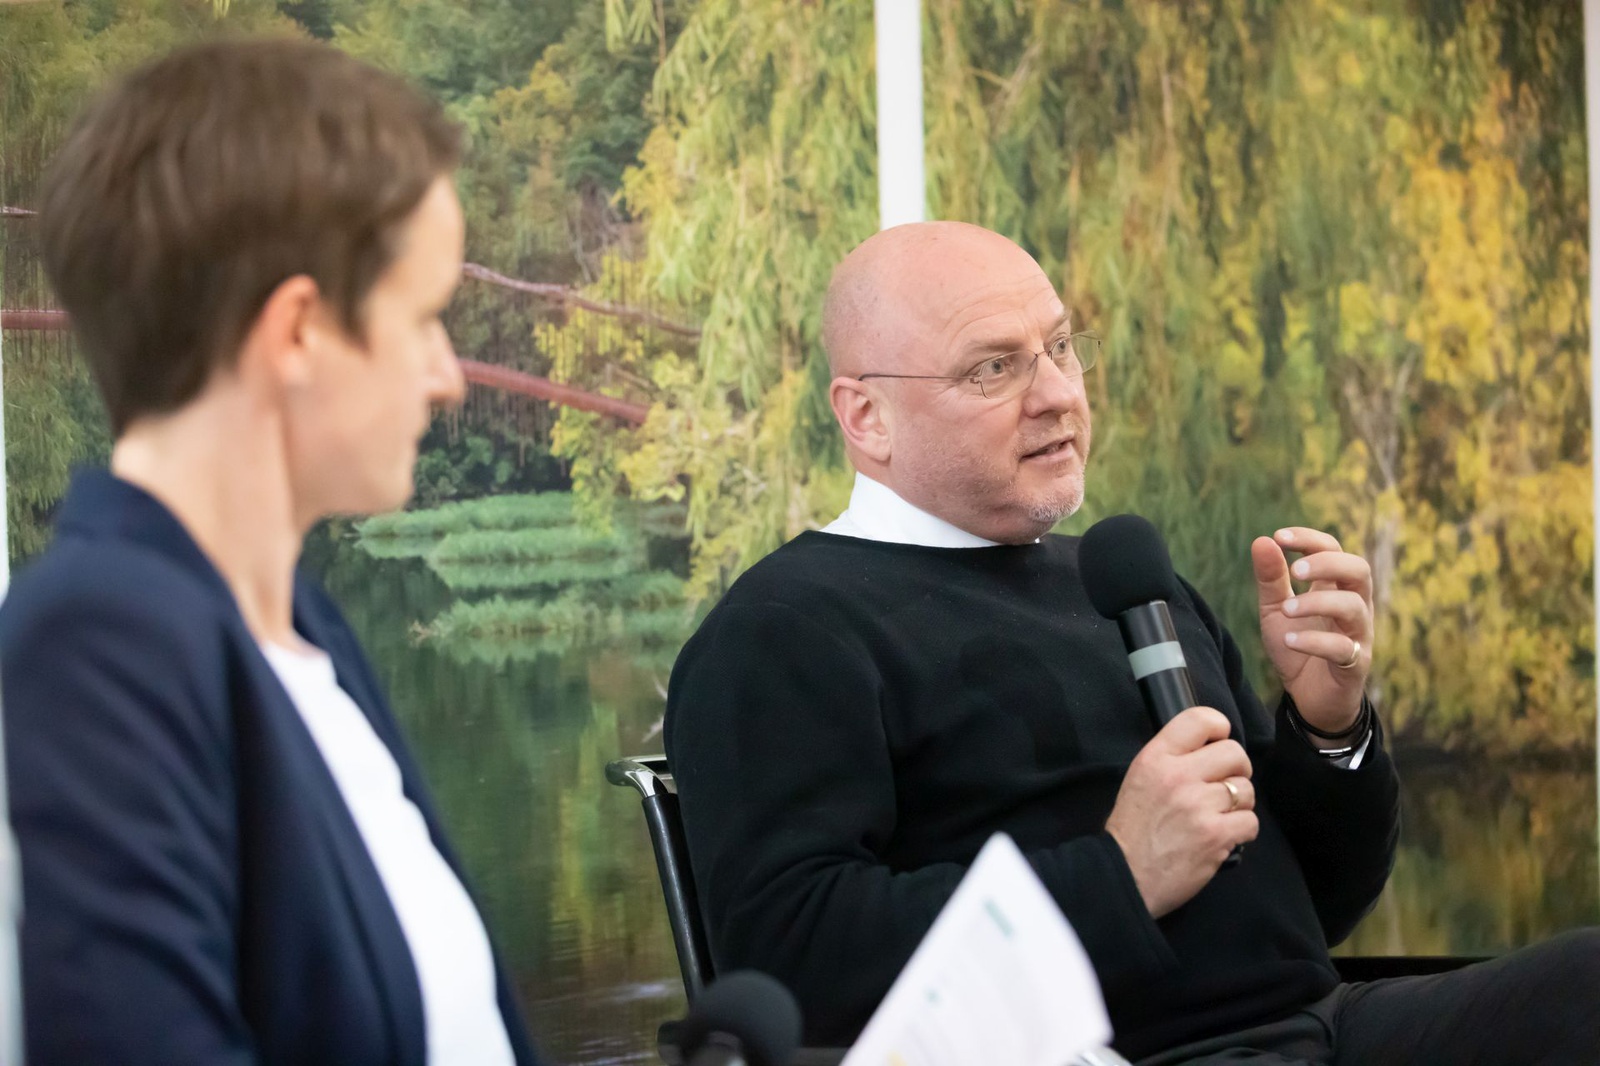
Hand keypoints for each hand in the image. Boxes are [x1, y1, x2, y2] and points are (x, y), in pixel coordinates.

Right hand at [1106, 707, 1258, 917]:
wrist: (1125, 874)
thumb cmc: (1133, 828)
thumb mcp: (1140, 779)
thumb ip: (1172, 760)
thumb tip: (1212, 749)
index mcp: (1156, 758)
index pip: (1200, 719)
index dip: (1218, 728)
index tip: (1217, 744)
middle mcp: (1178, 776)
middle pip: (1235, 753)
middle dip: (1237, 770)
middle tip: (1224, 786)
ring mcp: (1198, 805)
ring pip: (1246, 789)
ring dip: (1239, 804)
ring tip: (1219, 815)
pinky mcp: (1216, 835)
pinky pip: (1250, 821)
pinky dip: (1242, 831)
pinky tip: (1223, 836)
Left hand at [1252, 528, 1372, 735]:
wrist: (1308, 697)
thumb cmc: (1297, 646)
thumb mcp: (1275, 610)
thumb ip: (1271, 579)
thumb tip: (1262, 540)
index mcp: (1334, 587)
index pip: (1334, 549)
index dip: (1311, 539)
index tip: (1279, 536)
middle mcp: (1353, 606)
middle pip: (1359, 570)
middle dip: (1327, 564)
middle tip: (1295, 572)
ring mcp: (1358, 635)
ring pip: (1354, 606)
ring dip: (1318, 603)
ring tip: (1287, 609)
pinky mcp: (1355, 664)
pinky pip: (1343, 648)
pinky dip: (1314, 641)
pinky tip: (1289, 640)